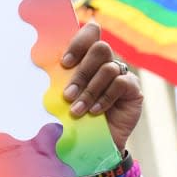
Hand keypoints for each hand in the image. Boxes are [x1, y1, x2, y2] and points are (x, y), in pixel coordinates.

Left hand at [60, 22, 143, 153]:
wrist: (93, 143)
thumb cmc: (74, 117)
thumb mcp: (64, 97)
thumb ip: (60, 81)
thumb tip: (42, 70)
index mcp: (88, 58)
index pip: (91, 33)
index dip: (79, 43)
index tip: (64, 64)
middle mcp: (106, 61)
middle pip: (100, 48)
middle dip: (81, 73)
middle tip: (68, 94)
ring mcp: (122, 74)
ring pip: (108, 68)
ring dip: (89, 91)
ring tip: (77, 111)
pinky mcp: (133, 89)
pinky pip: (120, 84)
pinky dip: (105, 98)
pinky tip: (94, 112)